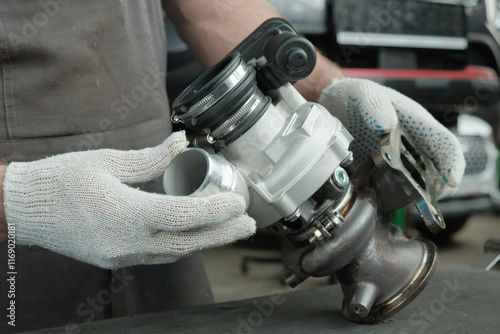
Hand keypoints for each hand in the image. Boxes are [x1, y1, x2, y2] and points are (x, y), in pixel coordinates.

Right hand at [3, 132, 255, 268]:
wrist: (24, 209)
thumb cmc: (61, 180)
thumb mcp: (108, 160)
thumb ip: (151, 157)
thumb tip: (182, 142)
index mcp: (126, 213)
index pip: (184, 215)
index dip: (217, 210)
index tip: (239, 202)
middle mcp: (127, 241)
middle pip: (188, 243)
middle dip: (223, 234)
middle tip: (249, 224)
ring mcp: (121, 255)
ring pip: (175, 253)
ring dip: (205, 241)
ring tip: (228, 228)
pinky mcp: (116, 259)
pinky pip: (158, 255)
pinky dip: (181, 244)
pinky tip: (194, 234)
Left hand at [319, 78, 464, 198]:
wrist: (331, 105)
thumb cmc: (353, 96)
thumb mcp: (362, 93)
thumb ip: (374, 104)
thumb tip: (387, 124)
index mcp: (417, 123)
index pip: (445, 143)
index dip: (452, 162)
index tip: (450, 180)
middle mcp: (412, 144)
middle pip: (437, 169)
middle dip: (438, 188)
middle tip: (427, 202)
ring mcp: (396, 159)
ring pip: (416, 182)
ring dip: (414, 195)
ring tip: (401, 202)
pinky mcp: (379, 171)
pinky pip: (390, 187)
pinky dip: (389, 196)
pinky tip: (379, 200)